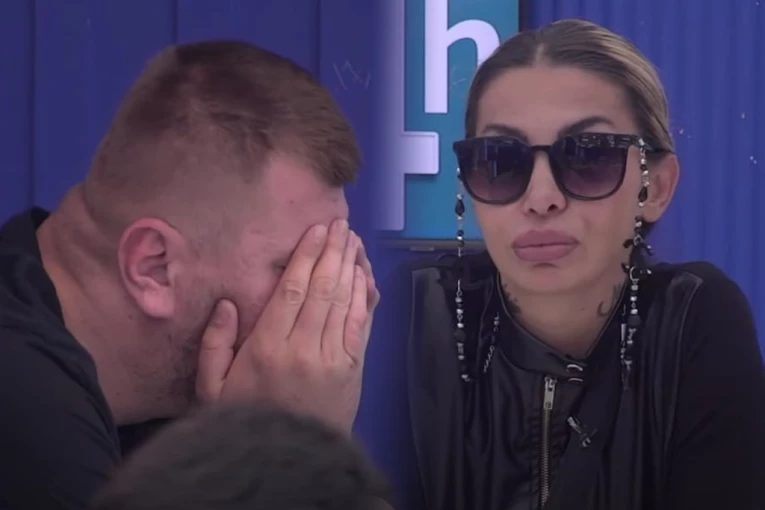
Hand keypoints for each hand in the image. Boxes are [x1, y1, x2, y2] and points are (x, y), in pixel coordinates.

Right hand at [196, 220, 374, 432]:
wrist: (290, 461)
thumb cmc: (247, 420)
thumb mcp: (212, 389)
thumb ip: (215, 345)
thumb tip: (227, 303)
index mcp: (268, 348)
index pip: (293, 290)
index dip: (307, 255)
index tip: (316, 230)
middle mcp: (304, 348)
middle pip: (324, 288)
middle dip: (333, 252)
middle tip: (340, 225)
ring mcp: (334, 358)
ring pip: (345, 301)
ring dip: (351, 266)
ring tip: (353, 240)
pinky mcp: (353, 368)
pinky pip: (361, 324)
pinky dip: (365, 296)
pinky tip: (364, 275)